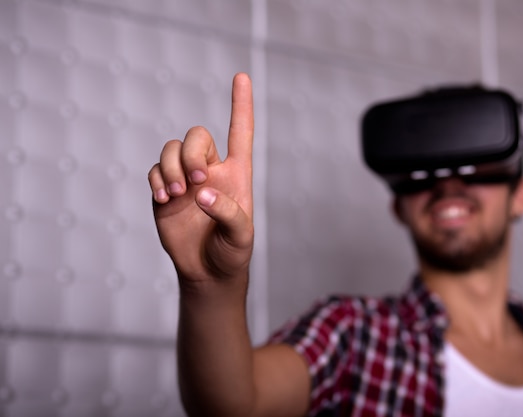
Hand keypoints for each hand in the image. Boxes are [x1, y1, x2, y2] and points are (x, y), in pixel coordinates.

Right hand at [148, 73, 253, 285]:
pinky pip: (154, 170)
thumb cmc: (232, 252)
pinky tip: (163, 200)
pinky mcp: (164, 192)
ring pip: (171, 149)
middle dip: (191, 153)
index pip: (240, 132)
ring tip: (176, 196)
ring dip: (171, 168)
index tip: (241, 76)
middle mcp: (210, 170)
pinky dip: (156, 181)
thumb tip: (203, 193)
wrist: (207, 271)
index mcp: (236, 174)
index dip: (241, 104)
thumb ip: (228, 213)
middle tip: (195, 182)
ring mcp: (185, 179)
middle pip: (196, 135)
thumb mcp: (241, 236)